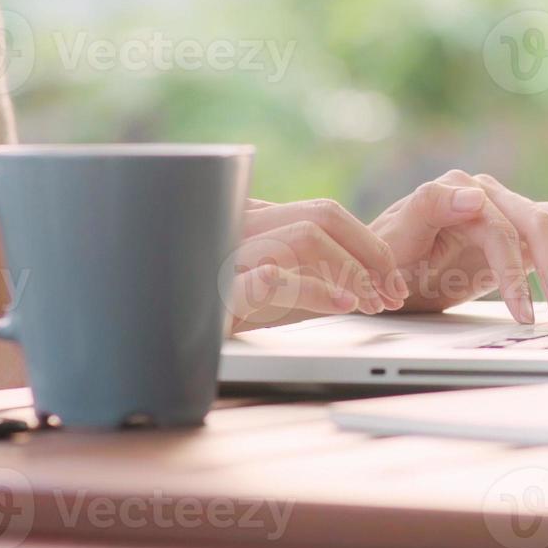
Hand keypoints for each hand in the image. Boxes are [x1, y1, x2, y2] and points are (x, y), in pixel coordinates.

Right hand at [223, 198, 409, 332]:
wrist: (156, 334)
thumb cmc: (210, 313)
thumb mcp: (267, 293)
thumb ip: (306, 278)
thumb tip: (362, 286)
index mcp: (252, 220)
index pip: (325, 213)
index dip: (369, 245)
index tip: (392, 282)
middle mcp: (238, 225)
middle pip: (322, 217)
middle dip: (369, 255)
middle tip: (390, 295)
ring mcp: (224, 252)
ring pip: (304, 238)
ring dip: (350, 272)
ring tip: (369, 304)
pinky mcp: (215, 291)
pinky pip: (267, 280)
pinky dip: (312, 290)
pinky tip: (341, 305)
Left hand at [369, 170, 547, 324]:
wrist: (383, 273)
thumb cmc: (382, 263)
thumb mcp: (392, 243)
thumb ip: (428, 209)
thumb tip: (476, 196)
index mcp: (455, 191)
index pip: (499, 230)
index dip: (514, 273)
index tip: (523, 314)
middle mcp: (487, 194)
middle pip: (539, 222)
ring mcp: (507, 209)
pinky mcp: (521, 231)